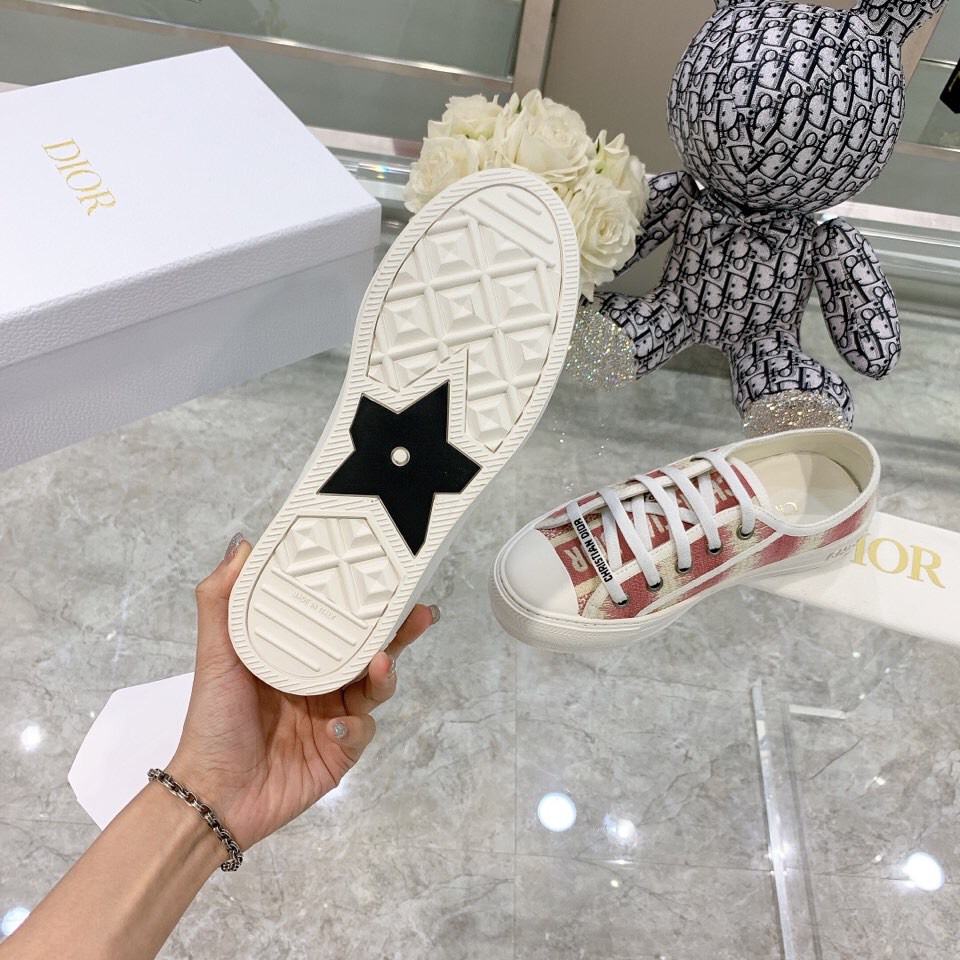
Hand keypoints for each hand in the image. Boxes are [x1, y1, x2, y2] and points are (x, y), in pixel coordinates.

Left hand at [166, 536, 434, 851]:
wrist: (213, 796)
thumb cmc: (212, 725)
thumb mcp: (214, 656)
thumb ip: (221, 601)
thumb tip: (242, 546)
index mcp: (294, 657)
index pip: (338, 622)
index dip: (363, 602)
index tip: (384, 578)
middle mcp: (318, 684)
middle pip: (369, 650)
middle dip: (397, 633)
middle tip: (419, 613)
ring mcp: (333, 717)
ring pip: (374, 689)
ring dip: (382, 676)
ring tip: (379, 666)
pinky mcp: (340, 751)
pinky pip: (361, 732)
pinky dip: (354, 726)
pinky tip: (334, 724)